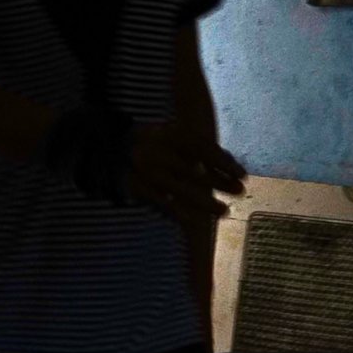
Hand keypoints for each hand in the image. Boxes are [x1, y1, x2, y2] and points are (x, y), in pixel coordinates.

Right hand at [124, 123, 244, 229]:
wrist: (108, 148)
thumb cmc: (152, 142)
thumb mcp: (174, 136)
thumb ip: (199, 148)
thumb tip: (231, 165)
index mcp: (167, 132)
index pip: (201, 147)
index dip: (224, 162)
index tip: (243, 175)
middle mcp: (155, 149)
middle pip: (193, 168)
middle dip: (219, 182)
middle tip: (240, 192)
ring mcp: (144, 169)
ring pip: (179, 188)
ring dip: (204, 202)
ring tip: (224, 211)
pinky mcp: (134, 186)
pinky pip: (160, 201)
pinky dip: (178, 211)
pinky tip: (194, 220)